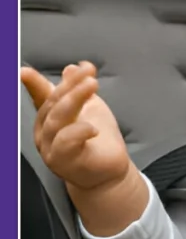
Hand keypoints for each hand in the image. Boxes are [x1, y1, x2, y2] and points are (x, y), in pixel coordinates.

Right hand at [21, 61, 131, 192]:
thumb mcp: (90, 108)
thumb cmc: (97, 139)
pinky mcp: (64, 161)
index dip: (33, 83)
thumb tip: (72, 68)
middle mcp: (44, 132)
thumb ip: (79, 90)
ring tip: (92, 85)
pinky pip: (65, 143)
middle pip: (52, 105)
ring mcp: (50, 148)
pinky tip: (93, 128)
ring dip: (74, 99)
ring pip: (56, 120)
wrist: (108, 170)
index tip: (24, 71)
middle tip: (88, 72)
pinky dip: (78, 131)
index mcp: (49, 117)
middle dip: (69, 85)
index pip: (41, 96)